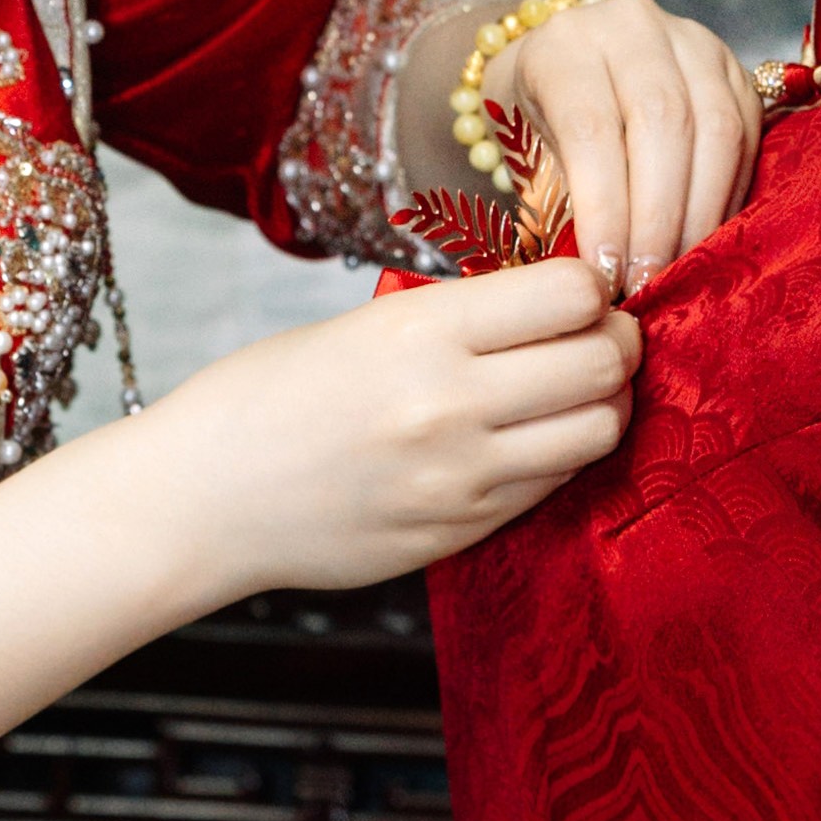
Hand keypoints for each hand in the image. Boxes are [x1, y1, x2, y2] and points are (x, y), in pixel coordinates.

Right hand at [147, 259, 639, 604]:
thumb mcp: (362, 326)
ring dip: (603, 406)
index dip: (592, 288)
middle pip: (602, 363)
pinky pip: (553, 487)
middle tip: (599, 339)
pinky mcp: (460, 532)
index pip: (571, 294)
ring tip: (573, 394)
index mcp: (420, 331)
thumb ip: (460, 318)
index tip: (579, 292)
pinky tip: (529, 441)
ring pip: (597, 432)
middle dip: (615, 343)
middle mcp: (450, 403)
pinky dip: (559, 457)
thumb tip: (558, 301)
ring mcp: (461, 477)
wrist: (204, 499)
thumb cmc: (271, 396)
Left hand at [484, 0, 761, 292]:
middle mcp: (631, 25)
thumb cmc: (537, 122)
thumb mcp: (527, 153)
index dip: (605, 208)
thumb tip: (601, 275)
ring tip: (681, 269)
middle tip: (649, 281)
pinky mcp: (733, 65)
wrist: (568, 67)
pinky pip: (747, 133)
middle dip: (659, 217)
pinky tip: (709, 237)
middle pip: (663, 122)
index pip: (591, 127)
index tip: (605, 274)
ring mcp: (691, 39)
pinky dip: (731, 195)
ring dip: (702, 212)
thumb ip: (563, 200)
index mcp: (564, 45)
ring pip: (717, 127)